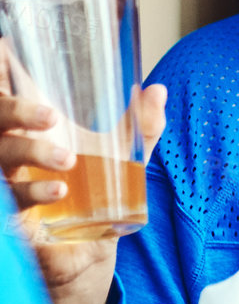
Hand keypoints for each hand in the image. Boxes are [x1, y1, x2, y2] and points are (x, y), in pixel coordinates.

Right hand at [0, 61, 166, 299]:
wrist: (87, 253)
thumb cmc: (96, 195)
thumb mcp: (124, 160)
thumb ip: (140, 128)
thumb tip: (158, 90)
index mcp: (30, 128)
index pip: (6, 97)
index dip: (1, 66)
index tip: (7, 51)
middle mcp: (10, 148)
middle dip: (12, 111)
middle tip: (47, 116)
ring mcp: (5, 180)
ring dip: (28, 152)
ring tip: (67, 160)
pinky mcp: (8, 213)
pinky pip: (10, 199)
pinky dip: (32, 192)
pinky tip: (59, 192)